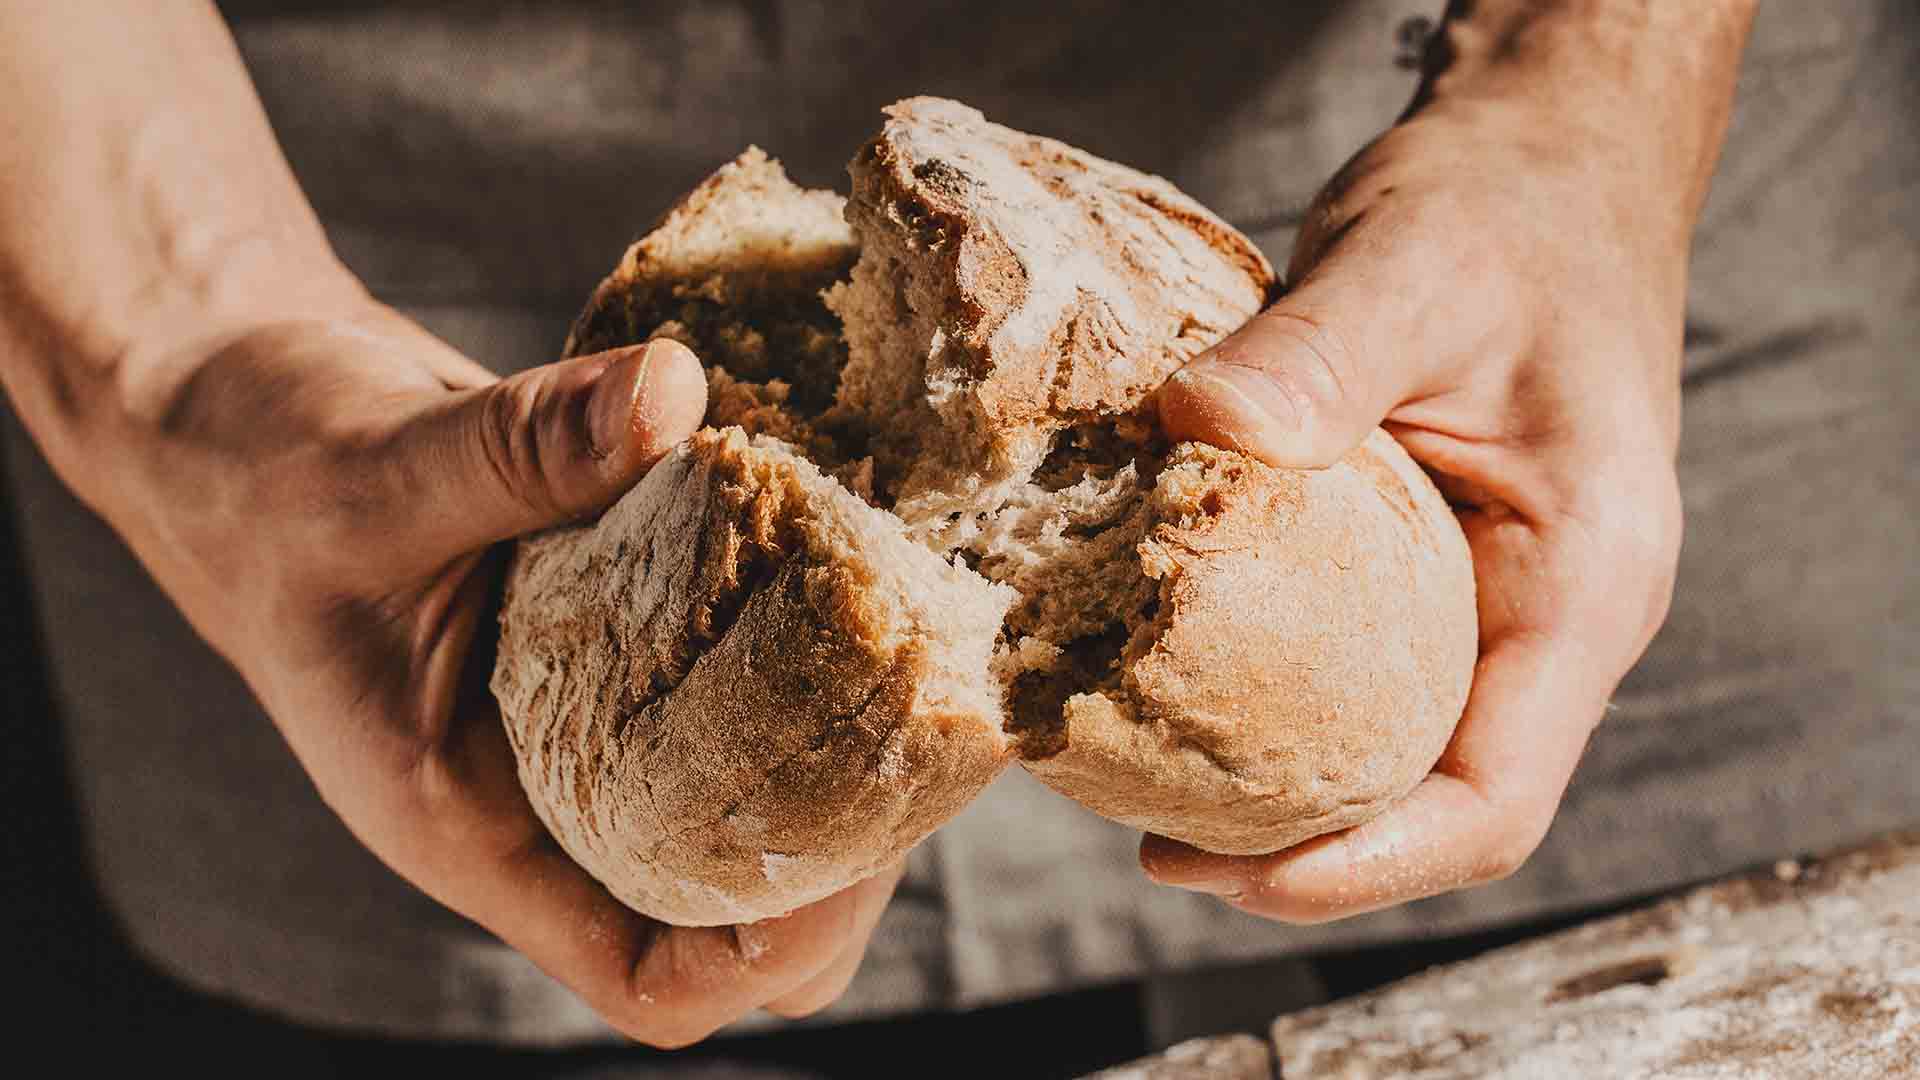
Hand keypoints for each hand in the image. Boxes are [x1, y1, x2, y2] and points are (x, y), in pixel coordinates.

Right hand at [110, 303, 897, 1044]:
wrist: (240, 421)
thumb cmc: (266, 478)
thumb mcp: (376, 469)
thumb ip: (520, 447)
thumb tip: (674, 395)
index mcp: (478, 825)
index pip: (651, 974)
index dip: (770, 944)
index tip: (864, 835)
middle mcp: (552, 797)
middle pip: (738, 911)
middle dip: (845, 847)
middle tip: (920, 719)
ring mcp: (594, 723)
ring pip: (751, 796)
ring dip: (840, 739)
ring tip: (911, 637)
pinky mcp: (623, 640)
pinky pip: (736, 677)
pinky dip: (802, 638)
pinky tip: (857, 551)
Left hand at [1142, 94, 1695, 919]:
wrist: (1546, 165)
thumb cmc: (1510, 214)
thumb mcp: (1417, 269)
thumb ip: (1321, 354)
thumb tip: (1191, 428)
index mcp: (1584, 584)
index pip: (1491, 799)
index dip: (1362, 866)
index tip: (1224, 869)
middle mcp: (1546, 619)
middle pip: (1432, 803)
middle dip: (1298, 850)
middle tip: (1148, 842)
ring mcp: (1491, 600)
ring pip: (1393, 750)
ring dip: (1278, 788)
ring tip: (1139, 784)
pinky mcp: (1430, 567)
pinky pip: (1356, 673)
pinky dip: (1269, 699)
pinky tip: (1168, 680)